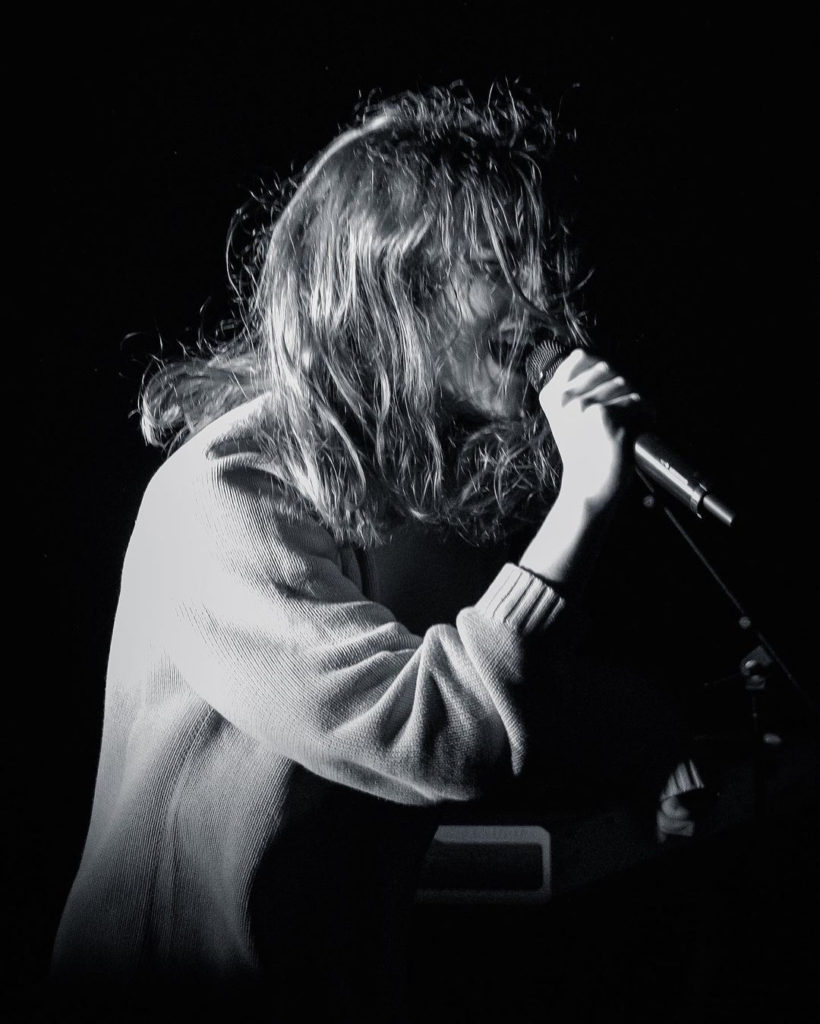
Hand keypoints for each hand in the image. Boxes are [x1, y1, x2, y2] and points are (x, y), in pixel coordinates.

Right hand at [539, 348, 641, 512]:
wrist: (588, 488)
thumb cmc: (583, 452)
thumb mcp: (566, 417)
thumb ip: (575, 388)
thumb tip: (601, 360)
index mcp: (552, 396)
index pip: (581, 356)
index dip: (600, 369)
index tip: (606, 390)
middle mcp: (565, 399)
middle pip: (608, 368)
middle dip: (622, 387)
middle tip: (622, 413)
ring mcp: (586, 407)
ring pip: (626, 384)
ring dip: (635, 403)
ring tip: (630, 424)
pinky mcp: (609, 417)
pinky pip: (640, 402)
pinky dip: (647, 415)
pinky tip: (639, 430)